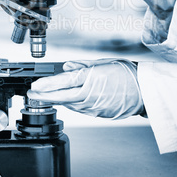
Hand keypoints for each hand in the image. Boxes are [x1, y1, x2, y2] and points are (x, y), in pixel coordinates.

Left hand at [27, 59, 143, 118]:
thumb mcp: (105, 63)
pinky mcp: (97, 114)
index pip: (64, 81)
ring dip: (56, 100)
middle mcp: (91, 94)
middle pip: (62, 96)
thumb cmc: (127, 74)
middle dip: (44, 96)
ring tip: (44, 96)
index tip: (36, 85)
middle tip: (32, 94)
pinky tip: (64, 101)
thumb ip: (84, 66)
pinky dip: (70, 104)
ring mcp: (94, 106)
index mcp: (92, 78)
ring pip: (69, 104)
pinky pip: (80, 109)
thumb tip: (68, 66)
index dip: (48, 84)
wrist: (144, 91)